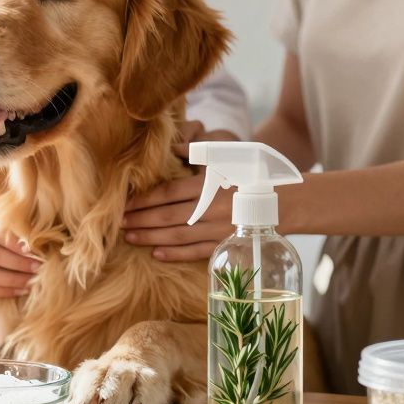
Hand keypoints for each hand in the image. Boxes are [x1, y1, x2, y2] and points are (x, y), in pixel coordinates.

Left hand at [122, 123, 238, 261]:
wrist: (285, 200)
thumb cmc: (251, 174)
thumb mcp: (227, 157)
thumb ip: (197, 153)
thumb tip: (170, 148)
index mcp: (208, 185)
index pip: (167, 194)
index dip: (143, 201)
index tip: (124, 204)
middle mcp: (211, 208)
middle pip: (167, 216)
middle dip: (140, 220)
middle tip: (119, 223)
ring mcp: (218, 229)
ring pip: (177, 236)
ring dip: (151, 237)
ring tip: (130, 237)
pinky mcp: (226, 244)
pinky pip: (196, 251)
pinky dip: (175, 254)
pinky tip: (156, 254)